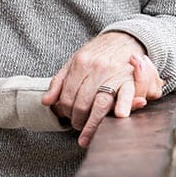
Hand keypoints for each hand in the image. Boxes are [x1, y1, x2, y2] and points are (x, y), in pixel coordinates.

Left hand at [40, 32, 163, 146]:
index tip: (66, 116)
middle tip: (77, 125)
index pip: (67, 95)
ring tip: (86, 137)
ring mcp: (113, 73)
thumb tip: (46, 101)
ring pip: (100, 103)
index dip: (64, 110)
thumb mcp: (74, 62)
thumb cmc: (96, 54)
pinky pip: (126, 94)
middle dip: (77, 120)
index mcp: (80, 63)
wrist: (123, 39)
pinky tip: (119, 116)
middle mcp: (96, 68)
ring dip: (92, 124)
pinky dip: (124, 106)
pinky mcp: (130, 79)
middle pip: (82, 103)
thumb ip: (59, 81)